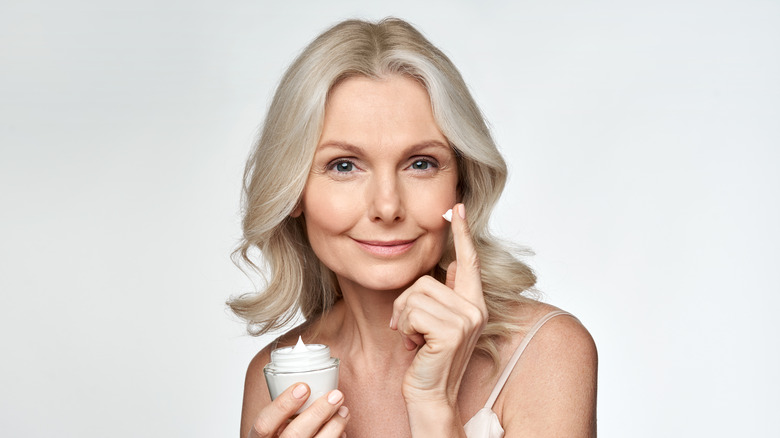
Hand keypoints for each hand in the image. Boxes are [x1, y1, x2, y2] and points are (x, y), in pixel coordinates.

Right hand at [249, 383, 348, 437]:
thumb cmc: (279, 437)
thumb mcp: (273, 426)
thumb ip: (282, 411)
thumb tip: (309, 380)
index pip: (264, 424)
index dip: (283, 404)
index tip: (303, 387)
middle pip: (296, 434)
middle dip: (319, 412)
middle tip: (336, 395)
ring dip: (335, 425)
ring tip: (344, 410)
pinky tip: (341, 429)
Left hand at [390, 203, 487, 404]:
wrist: (429, 394)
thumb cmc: (429, 359)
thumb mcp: (437, 323)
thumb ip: (446, 294)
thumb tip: (450, 266)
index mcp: (473, 303)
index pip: (467, 260)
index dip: (462, 233)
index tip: (456, 207)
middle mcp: (475, 308)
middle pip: (425, 280)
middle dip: (406, 303)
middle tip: (409, 328)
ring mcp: (466, 320)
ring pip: (415, 295)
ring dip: (404, 318)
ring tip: (414, 338)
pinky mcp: (451, 332)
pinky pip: (413, 312)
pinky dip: (406, 328)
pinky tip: (415, 346)